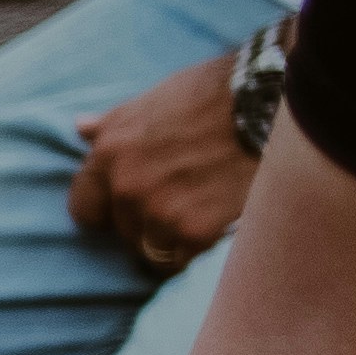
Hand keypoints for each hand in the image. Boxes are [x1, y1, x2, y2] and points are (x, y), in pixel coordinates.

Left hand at [65, 57, 256, 270]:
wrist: (274, 103)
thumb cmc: (216, 94)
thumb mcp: (155, 99)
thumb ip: (115, 124)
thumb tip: (81, 129)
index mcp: (109, 152)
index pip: (84, 208)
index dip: (108, 212)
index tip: (131, 209)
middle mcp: (126, 185)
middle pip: (122, 232)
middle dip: (146, 224)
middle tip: (183, 204)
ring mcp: (158, 211)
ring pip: (151, 250)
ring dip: (172, 240)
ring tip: (203, 214)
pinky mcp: (195, 231)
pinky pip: (183, 260)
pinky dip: (199, 250)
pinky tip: (219, 226)